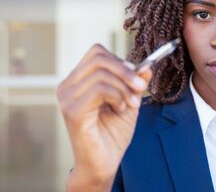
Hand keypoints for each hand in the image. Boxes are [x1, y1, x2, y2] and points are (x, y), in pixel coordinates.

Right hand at [57, 44, 151, 190]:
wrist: (104, 162)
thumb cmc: (113, 133)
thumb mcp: (129, 101)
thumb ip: (136, 83)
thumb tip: (147, 65)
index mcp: (78, 81)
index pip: (96, 53)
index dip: (119, 60)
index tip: (137, 76)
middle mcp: (68, 86)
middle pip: (98, 58)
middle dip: (125, 71)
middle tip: (141, 86)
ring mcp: (67, 98)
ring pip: (101, 74)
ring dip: (124, 88)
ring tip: (130, 104)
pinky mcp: (72, 111)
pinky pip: (99, 90)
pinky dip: (117, 96)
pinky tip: (120, 110)